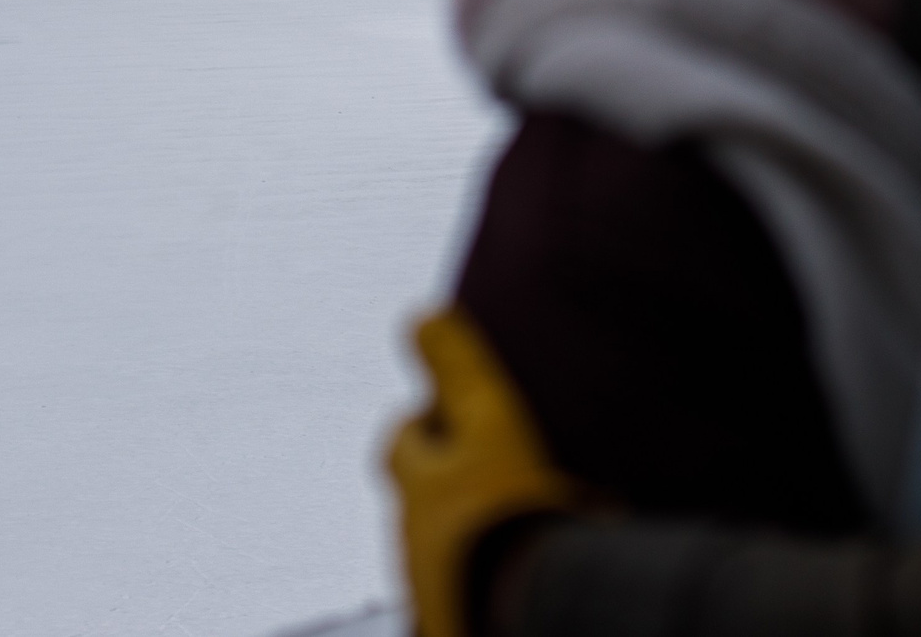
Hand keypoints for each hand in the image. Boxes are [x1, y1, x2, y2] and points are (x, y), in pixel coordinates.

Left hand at [385, 308, 580, 636]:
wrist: (519, 602)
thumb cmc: (505, 514)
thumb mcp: (487, 418)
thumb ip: (456, 368)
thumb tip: (421, 314)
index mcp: (419, 484)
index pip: (400, 441)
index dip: (420, 423)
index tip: (441, 411)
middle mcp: (414, 535)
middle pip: (415, 497)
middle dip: (440, 478)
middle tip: (481, 466)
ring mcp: (432, 581)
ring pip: (436, 543)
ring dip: (462, 526)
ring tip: (506, 517)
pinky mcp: (453, 615)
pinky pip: (461, 585)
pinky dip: (479, 569)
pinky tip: (513, 565)